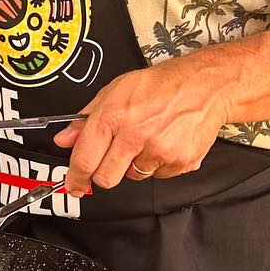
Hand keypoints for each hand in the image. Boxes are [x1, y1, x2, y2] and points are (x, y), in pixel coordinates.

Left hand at [51, 56, 230, 192]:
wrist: (205, 85)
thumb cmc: (160, 85)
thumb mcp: (114, 91)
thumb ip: (86, 119)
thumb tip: (65, 139)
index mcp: (114, 116)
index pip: (85, 159)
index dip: (75, 177)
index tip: (73, 185)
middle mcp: (136, 135)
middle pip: (106, 178)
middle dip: (104, 172)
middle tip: (113, 156)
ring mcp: (159, 151)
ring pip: (133, 176)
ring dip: (134, 164)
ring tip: (146, 138)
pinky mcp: (180, 162)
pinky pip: (158, 175)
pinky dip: (158, 163)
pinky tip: (164, 141)